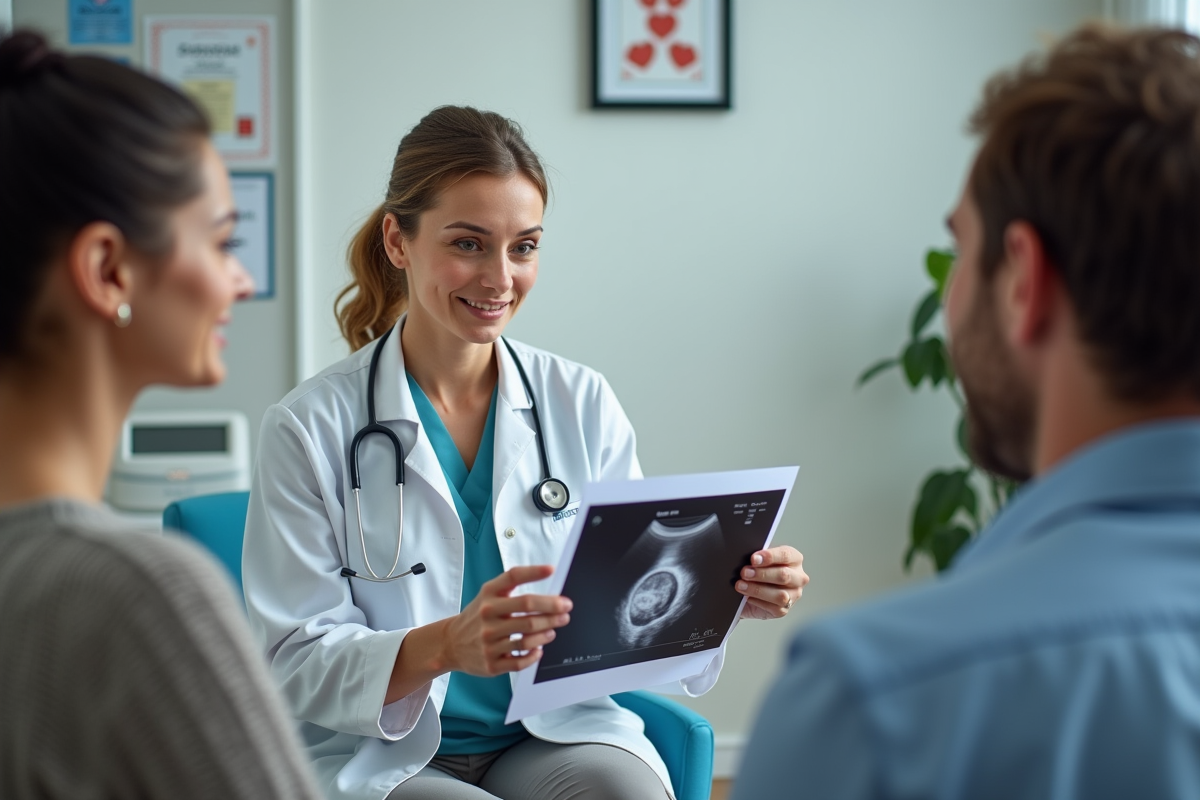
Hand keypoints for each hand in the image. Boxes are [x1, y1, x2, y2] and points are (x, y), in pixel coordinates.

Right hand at [440, 565, 571, 676]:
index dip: (534, 572)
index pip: (512, 577)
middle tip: (566, 608)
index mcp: (488, 595)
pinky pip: (519, 661)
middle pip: (527, 609)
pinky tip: (539, 649)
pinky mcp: (491, 663)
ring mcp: (488, 641)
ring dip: (546, 633)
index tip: (552, 570)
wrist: (451, 643)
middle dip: (552, 609)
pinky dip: (533, 655)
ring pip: (526, 637)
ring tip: (553, 629)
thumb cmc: (478, 616)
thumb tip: (545, 574)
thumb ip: (512, 584)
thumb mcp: (488, 594)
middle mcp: (487, 615)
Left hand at [737, 546, 808, 619]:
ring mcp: (794, 595)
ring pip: (780, 595)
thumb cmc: (757, 570)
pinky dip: (758, 602)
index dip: (769, 556)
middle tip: (744, 573)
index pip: (786, 555)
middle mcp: (798, 577)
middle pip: (784, 575)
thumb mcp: (758, 559)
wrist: (749, 590)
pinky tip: (748, 597)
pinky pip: (774, 608)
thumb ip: (758, 557)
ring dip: (758, 590)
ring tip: (741, 586)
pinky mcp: (784, 609)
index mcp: (794, 559)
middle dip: (762, 574)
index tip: (753, 559)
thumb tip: (752, 559)